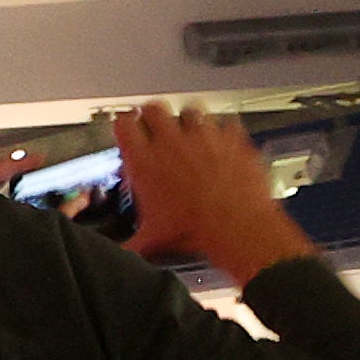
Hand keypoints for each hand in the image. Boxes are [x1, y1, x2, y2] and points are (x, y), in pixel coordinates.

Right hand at [113, 101, 311, 283]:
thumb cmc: (197, 229)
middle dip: (155, 115)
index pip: (124, 124)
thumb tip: (122, 251)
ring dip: (189, 118)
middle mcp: (172, 143)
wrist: (236, 227)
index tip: (129, 129)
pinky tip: (224, 139)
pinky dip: (226, 130)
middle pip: (154, 108)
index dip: (125, 124)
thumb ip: (131, 241)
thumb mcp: (153, 238)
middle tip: (158, 124)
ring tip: (192, 129)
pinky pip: (227, 122)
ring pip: (190, 109)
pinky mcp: (232, 139)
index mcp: (145, 161)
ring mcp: (203, 137)